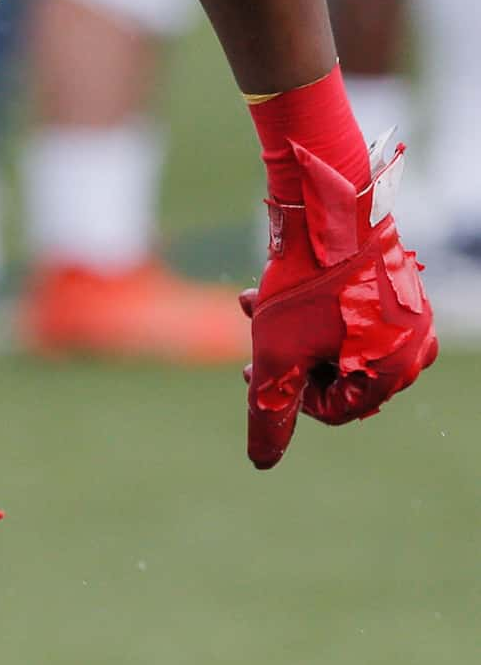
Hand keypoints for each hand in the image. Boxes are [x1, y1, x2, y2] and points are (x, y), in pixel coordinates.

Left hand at [242, 142, 436, 470]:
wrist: (325, 201)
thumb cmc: (304, 282)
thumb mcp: (276, 355)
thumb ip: (270, 412)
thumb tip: (262, 462)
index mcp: (392, 371)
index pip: (336, 409)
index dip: (290, 394)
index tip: (258, 369)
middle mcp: (412, 346)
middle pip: (338, 373)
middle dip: (287, 355)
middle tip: (254, 334)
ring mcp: (407, 314)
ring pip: (338, 340)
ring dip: (291, 329)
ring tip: (252, 303)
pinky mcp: (396, 285)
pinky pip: (351, 312)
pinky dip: (312, 308)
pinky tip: (271, 288)